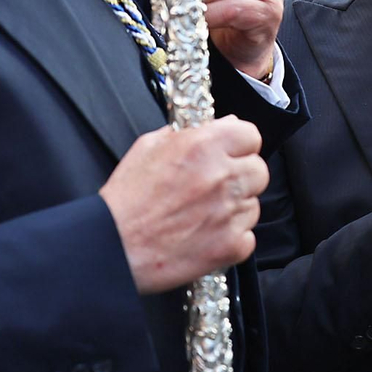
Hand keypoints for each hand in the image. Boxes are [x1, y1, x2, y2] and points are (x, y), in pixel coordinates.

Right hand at [100, 117, 267, 292]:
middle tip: (218, 186)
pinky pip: (247, 238)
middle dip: (242, 177)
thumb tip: (221, 125)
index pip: (251, 135)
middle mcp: (222, 176)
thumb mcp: (148, 146)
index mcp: (204, 146)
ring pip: (254, 205)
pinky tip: (206, 236)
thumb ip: (188, 132)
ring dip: (236, 209)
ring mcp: (229, 213)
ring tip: (205, 214)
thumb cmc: (126, 199)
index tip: (232, 153)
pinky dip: (231, 239)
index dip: (240, 145)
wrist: (111, 246)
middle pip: (259, 171)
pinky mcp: (230, 246)